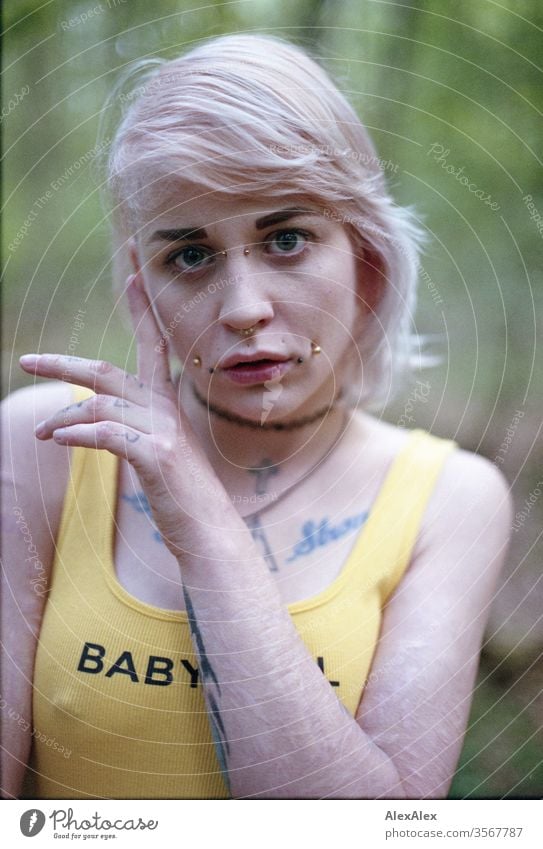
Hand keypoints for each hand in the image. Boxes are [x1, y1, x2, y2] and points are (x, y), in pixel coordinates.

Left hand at [19, 275, 223, 556]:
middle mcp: (165, 409)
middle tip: (26, 359)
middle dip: (62, 363)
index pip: (150, 343)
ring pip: (100, 403)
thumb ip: (128, 426)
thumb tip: (80, 420)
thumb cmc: (181, 493)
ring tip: (39, 434)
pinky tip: (57, 441)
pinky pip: (107, 433)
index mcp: (166, 403)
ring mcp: (163, 431)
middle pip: (106, 371)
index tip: (133, 270)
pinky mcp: (156, 456)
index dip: (140, 305)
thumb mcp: (158, 451)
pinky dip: (78, 434)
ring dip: (62, 416)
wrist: (211, 531)